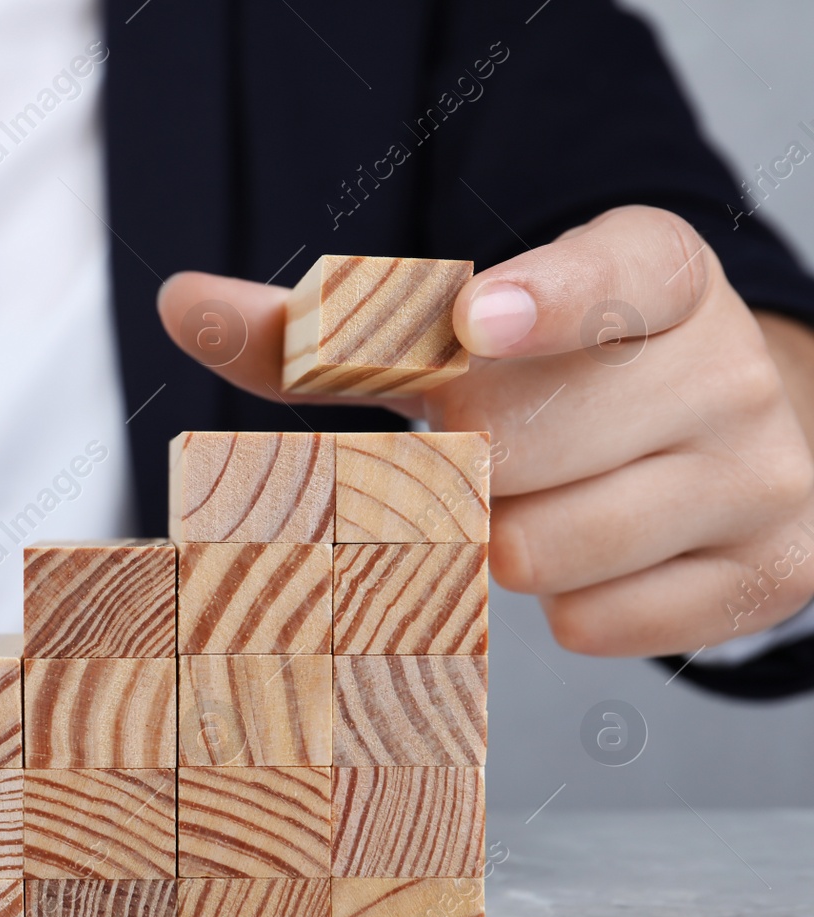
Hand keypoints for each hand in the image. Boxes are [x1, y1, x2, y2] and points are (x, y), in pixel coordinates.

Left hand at [157, 206, 813, 656]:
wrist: (720, 434)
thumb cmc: (559, 377)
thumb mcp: (466, 335)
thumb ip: (327, 333)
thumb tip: (181, 305)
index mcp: (658, 272)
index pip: (613, 274)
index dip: (543, 300)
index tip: (477, 322)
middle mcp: (727, 365)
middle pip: (520, 445)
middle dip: (457, 465)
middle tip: (469, 457)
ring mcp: (764, 472)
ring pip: (546, 549)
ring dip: (498, 541)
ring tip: (531, 499)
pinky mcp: (774, 570)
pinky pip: (598, 625)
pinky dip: (564, 605)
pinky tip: (587, 552)